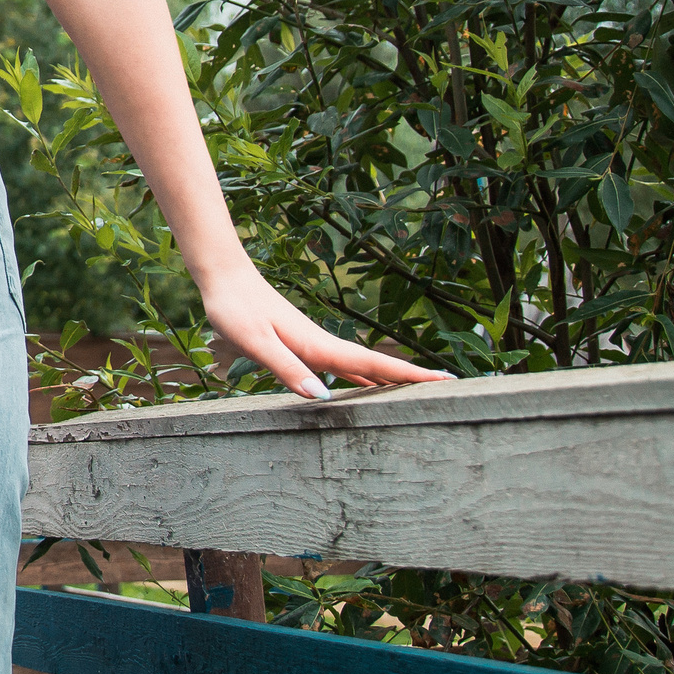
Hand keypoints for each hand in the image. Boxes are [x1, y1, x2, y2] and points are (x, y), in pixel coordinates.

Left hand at [195, 259, 449, 395]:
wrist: (223, 276)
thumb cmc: (235, 309)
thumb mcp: (256, 342)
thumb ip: (287, 369)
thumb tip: (323, 397)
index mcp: (318, 346)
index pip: (371, 365)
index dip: (407, 375)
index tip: (444, 381)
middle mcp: (323, 344)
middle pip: (375, 365)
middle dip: (410, 378)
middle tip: (449, 389)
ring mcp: (315, 343)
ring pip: (361, 365)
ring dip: (389, 377)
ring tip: (417, 392)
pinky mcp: (302, 343)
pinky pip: (342, 363)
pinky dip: (362, 374)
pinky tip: (365, 384)